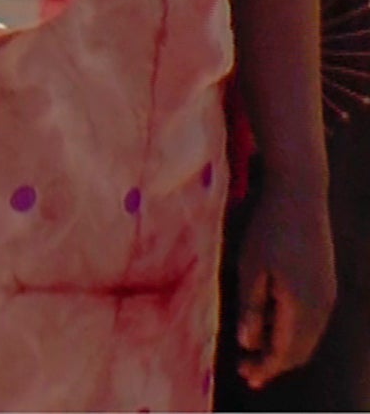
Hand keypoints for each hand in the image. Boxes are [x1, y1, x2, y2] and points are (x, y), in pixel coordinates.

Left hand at [236, 179, 335, 388]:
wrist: (301, 196)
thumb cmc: (268, 229)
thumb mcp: (251, 268)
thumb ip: (251, 308)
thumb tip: (249, 344)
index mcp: (302, 306)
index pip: (284, 351)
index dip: (265, 368)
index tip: (245, 377)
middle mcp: (322, 307)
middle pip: (299, 350)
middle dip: (274, 364)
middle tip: (248, 372)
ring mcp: (328, 296)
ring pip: (308, 338)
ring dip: (285, 350)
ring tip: (258, 356)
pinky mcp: (326, 285)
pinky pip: (313, 323)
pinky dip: (294, 334)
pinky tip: (275, 330)